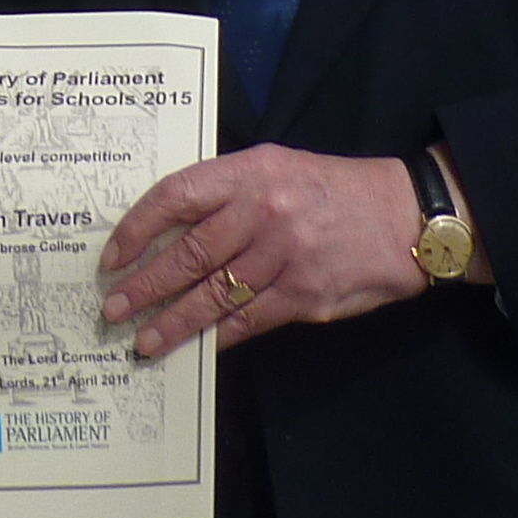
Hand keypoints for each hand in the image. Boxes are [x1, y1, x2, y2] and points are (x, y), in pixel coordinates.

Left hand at [97, 146, 427, 359]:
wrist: (405, 216)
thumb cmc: (332, 192)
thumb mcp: (277, 168)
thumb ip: (228, 194)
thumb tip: (169, 232)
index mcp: (252, 171)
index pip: (178, 195)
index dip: (138, 227)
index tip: (113, 255)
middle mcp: (264, 210)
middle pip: (189, 252)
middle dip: (145, 285)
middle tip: (113, 307)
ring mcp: (285, 254)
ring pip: (214, 294)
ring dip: (174, 322)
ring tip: (143, 341)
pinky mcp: (304, 294)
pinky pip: (248, 321)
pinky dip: (218, 337)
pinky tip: (196, 348)